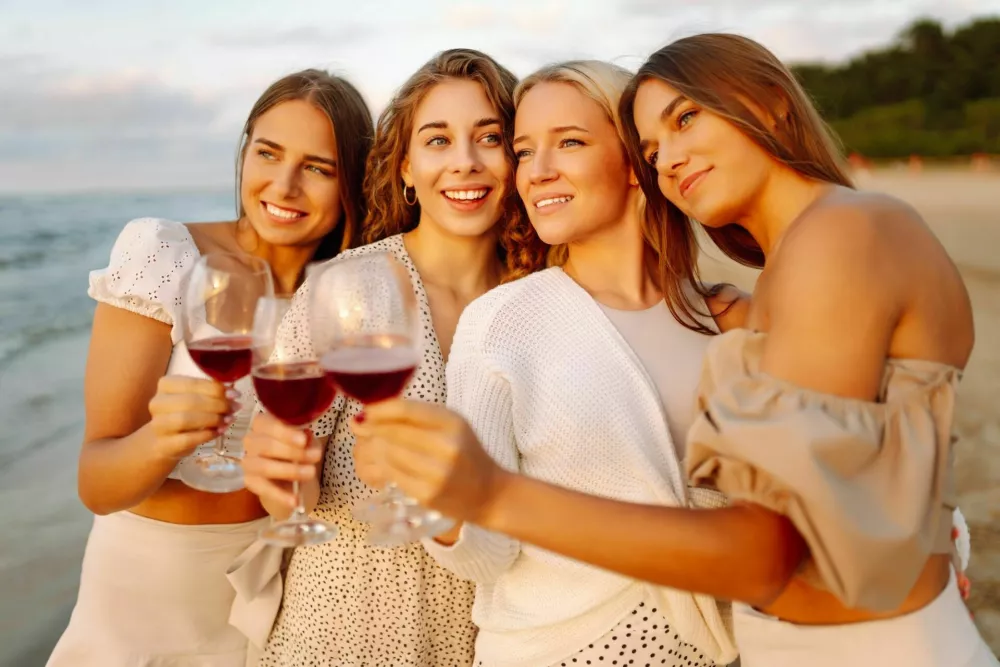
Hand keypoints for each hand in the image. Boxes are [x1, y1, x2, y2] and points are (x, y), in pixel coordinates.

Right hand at [147, 375, 237, 461]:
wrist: (164, 442)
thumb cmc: (184, 414)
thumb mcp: (196, 398)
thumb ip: (212, 393)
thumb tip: (233, 394)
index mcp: (166, 384)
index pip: (193, 383)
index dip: (217, 389)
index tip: (236, 395)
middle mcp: (158, 402)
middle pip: (190, 401)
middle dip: (217, 405)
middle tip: (234, 408)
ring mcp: (158, 424)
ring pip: (186, 419)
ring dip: (212, 419)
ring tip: (228, 420)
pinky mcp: (164, 444)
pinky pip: (188, 439)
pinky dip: (207, 435)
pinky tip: (219, 432)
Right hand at [242, 412, 323, 509]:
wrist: (289, 478)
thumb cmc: (296, 451)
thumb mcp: (305, 443)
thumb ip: (305, 439)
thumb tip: (307, 437)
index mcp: (262, 424)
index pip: (268, 424)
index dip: (285, 432)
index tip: (303, 440)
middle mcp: (250, 441)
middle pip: (267, 445)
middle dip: (293, 452)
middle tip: (316, 456)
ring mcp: (248, 462)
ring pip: (265, 466)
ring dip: (290, 470)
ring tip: (310, 473)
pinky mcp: (249, 482)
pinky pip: (264, 489)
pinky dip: (281, 496)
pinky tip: (294, 501)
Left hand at [349, 399, 506, 523]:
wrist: (489, 493)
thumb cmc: (467, 453)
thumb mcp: (452, 425)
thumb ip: (418, 415)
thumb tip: (371, 412)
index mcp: (453, 423)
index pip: (405, 410)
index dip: (379, 409)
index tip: (366, 410)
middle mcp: (446, 446)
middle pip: (393, 431)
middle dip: (373, 428)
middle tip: (363, 428)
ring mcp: (436, 473)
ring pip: (388, 453)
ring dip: (375, 448)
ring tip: (375, 445)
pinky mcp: (427, 494)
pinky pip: (393, 474)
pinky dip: (383, 466)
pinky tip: (386, 463)